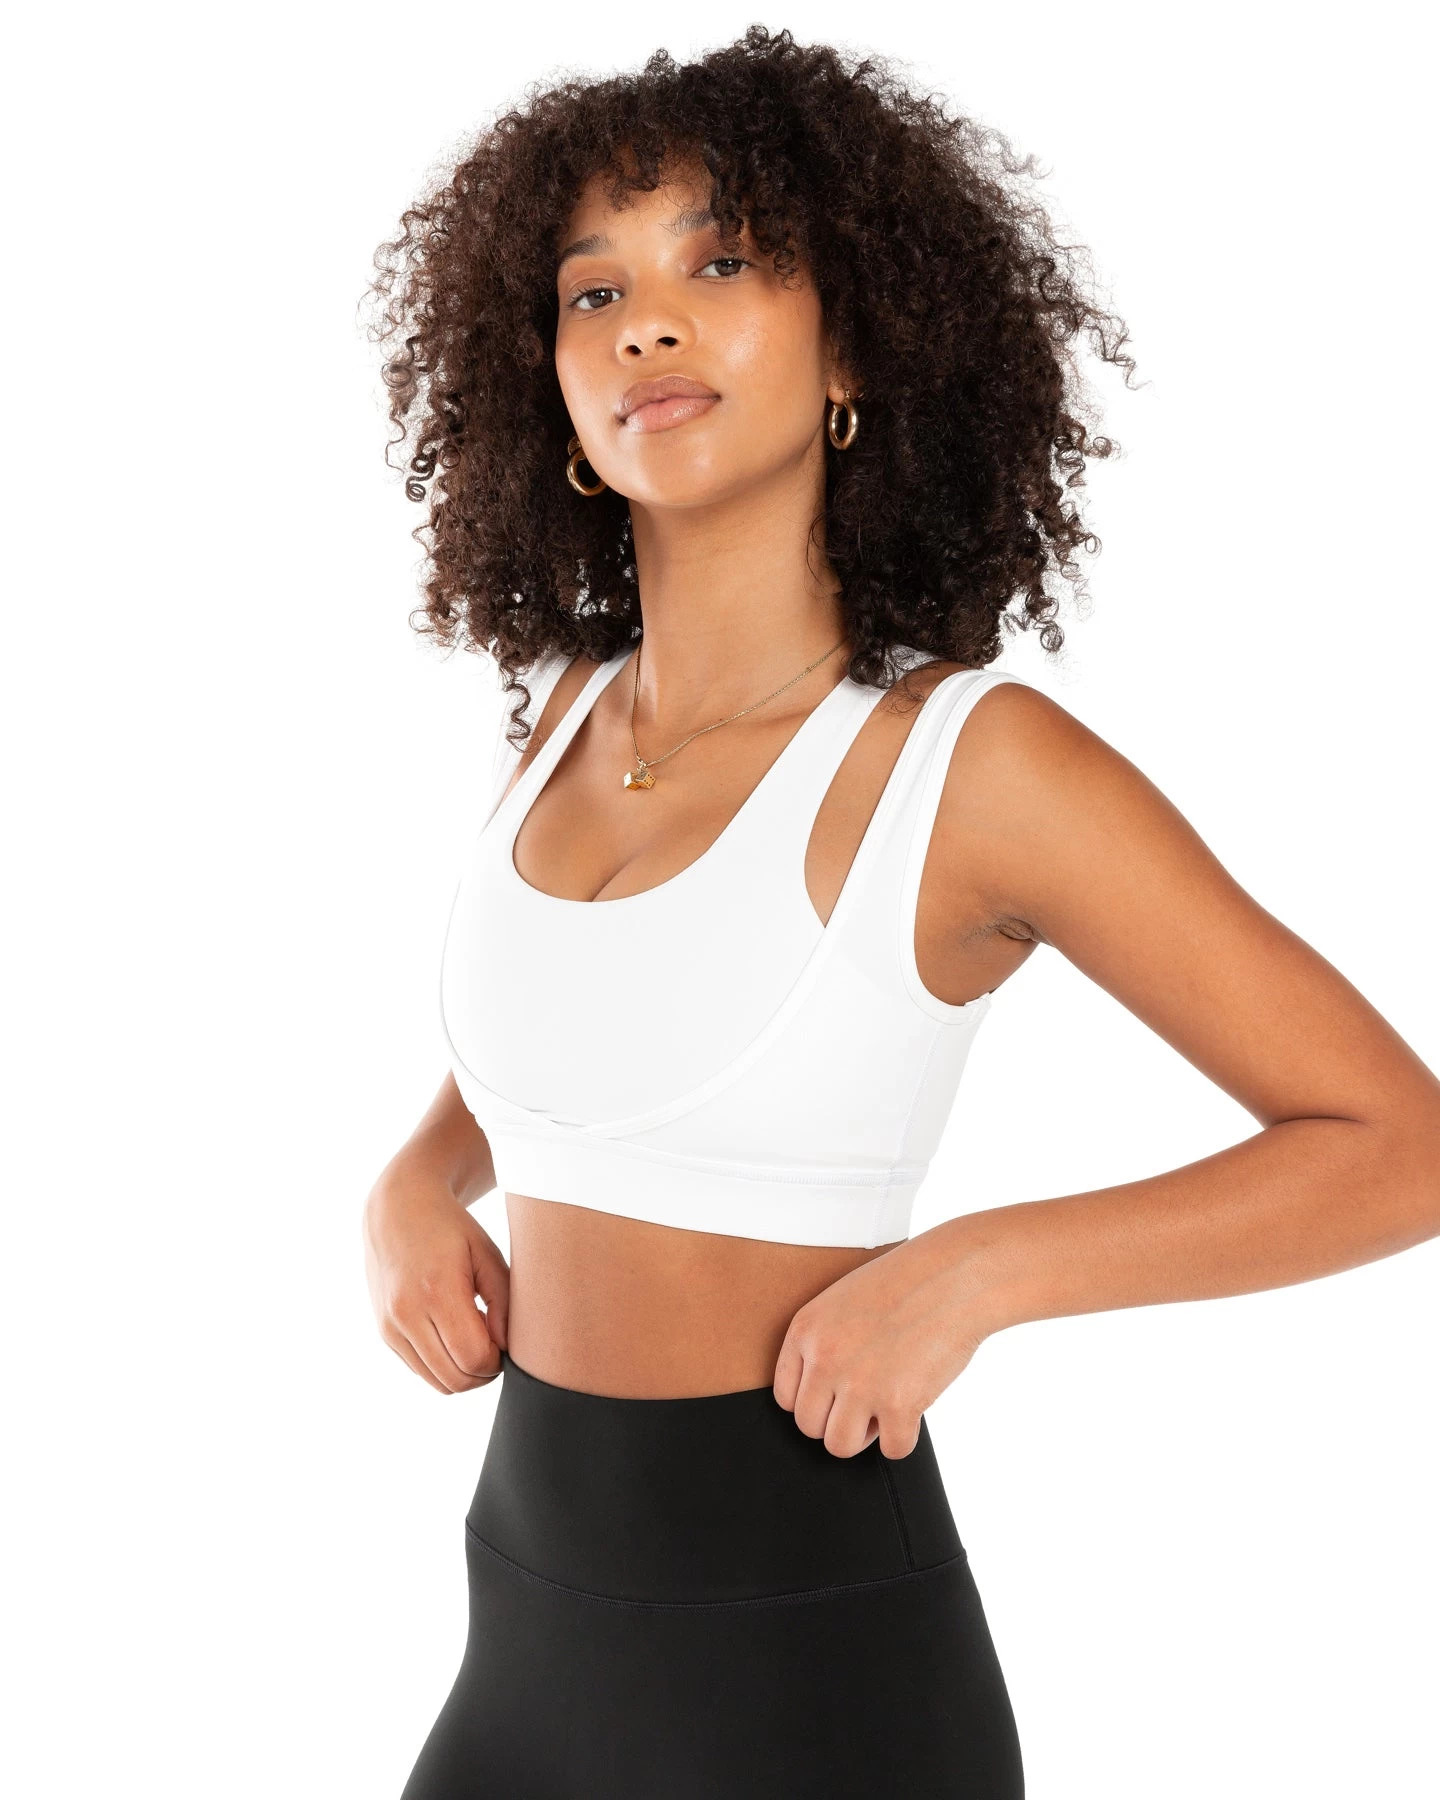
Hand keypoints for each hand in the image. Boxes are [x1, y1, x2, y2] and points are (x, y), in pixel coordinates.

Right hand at [362, 1165, 508, 1393]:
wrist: (398, 1210)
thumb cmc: (450, 1229)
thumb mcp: (486, 1254)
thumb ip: (503, 1301)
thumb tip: (508, 1347)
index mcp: (437, 1291)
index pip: (473, 1357)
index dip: (498, 1361)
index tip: (508, 1343)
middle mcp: (406, 1314)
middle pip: (455, 1379)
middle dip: (484, 1373)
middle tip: (497, 1347)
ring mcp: (390, 1326)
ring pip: (437, 1382)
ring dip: (464, 1374)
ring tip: (476, 1339)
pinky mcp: (384, 1333)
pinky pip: (420, 1370)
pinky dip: (443, 1365)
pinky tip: (453, 1335)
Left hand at [772, 1230, 991, 1458]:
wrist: (953, 1277)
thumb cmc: (905, 1283)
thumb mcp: (843, 1300)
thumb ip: (824, 1342)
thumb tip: (821, 1393)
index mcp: (805, 1331)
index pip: (786, 1398)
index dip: (815, 1401)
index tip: (836, 1395)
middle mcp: (825, 1360)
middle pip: (809, 1426)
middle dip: (838, 1420)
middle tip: (866, 1401)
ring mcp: (860, 1384)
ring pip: (840, 1445)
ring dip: (864, 1435)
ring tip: (884, 1409)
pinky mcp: (899, 1403)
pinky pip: (892, 1450)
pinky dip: (904, 1439)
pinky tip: (912, 1413)